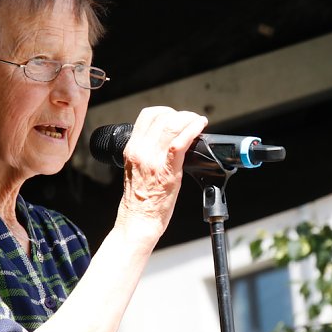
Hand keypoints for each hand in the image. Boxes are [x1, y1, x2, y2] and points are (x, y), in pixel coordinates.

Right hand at [115, 106, 206, 241]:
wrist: (138, 220)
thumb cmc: (139, 200)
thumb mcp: (136, 169)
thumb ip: (147, 153)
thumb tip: (166, 142)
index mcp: (131, 149)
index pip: (147, 115)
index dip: (166, 111)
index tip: (177, 117)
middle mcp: (140, 151)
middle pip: (161, 116)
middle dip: (180, 114)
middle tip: (191, 121)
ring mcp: (153, 160)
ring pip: (172, 125)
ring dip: (189, 119)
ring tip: (197, 123)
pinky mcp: (167, 170)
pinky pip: (180, 142)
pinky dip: (192, 130)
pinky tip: (200, 127)